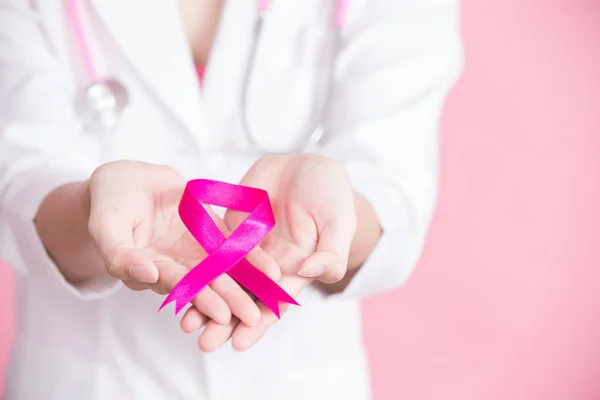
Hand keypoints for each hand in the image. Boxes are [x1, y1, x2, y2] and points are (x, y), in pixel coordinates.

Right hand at [87, 160, 278, 325]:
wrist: (127, 178)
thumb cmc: (109, 203)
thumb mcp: (105, 226)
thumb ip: (121, 254)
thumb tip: (147, 274)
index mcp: (150, 270)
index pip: (178, 287)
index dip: (200, 299)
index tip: (222, 314)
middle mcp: (176, 266)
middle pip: (206, 285)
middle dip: (230, 301)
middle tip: (253, 317)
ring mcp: (194, 250)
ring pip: (224, 269)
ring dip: (247, 282)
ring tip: (271, 293)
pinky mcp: (209, 232)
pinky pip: (232, 245)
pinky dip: (251, 255)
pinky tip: (271, 267)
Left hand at [179, 154, 356, 350]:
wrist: (309, 166)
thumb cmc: (332, 195)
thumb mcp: (340, 223)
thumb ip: (330, 252)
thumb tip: (308, 272)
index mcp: (295, 270)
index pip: (274, 303)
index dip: (257, 323)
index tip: (239, 343)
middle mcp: (269, 264)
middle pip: (245, 298)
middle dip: (225, 322)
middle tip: (204, 343)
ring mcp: (249, 246)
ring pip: (224, 278)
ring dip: (206, 299)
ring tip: (185, 322)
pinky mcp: (233, 227)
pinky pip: (213, 247)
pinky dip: (199, 265)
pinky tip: (180, 279)